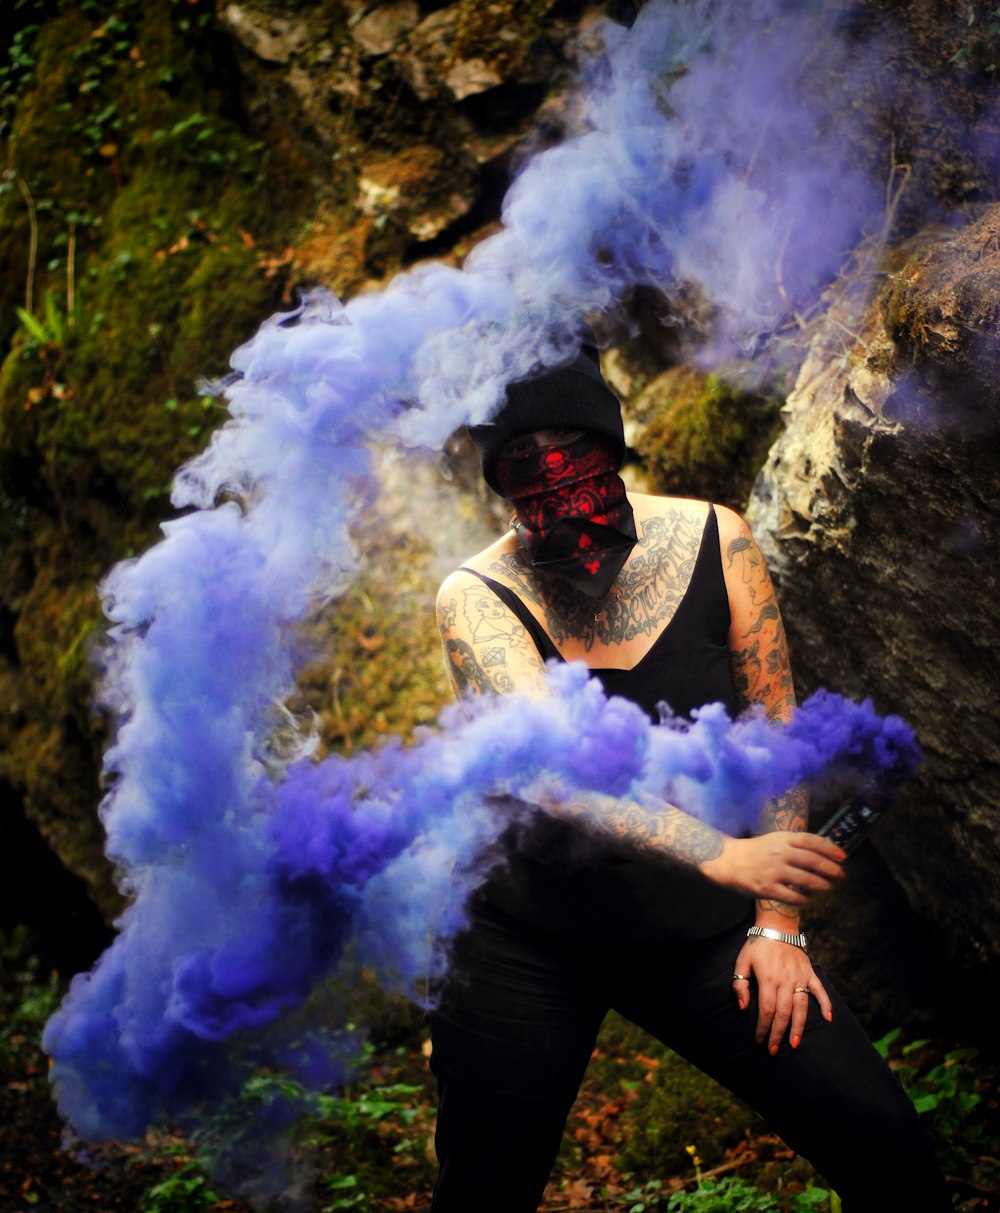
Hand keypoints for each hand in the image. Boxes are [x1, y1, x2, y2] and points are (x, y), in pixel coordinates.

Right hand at [701, 832, 844, 903]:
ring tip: (829, 887)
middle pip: (813, 861)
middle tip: (840, 875)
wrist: (727, 861)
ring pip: (806, 880)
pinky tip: (809, 899)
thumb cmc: (754, 851)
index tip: (842, 857)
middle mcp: (780, 853)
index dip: (830, 848)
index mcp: (782, 838)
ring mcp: (774, 871)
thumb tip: (821, 852)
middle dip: (831, 869)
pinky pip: (793, 897)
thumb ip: (794, 844)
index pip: (812, 841)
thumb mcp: (774, 840)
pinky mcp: (768, 888)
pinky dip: (805, 899)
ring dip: (822, 885)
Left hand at [731, 937, 832, 1052]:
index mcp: (768, 979)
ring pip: (801, 1007)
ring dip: (799, 1027)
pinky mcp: (810, 973)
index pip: (767, 1010)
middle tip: (774, 1050)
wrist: (777, 925)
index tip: (759, 1040)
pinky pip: (820, 990)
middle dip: (778, 1034)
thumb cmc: (757, 945)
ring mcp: (800, 977)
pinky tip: (828, 1019)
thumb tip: (744, 1008)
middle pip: (783, 1013)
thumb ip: (740, 984)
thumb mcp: (742, 961)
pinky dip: (825, 1004)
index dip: (763, 1028)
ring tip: (795, 1044)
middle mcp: (786, 981)